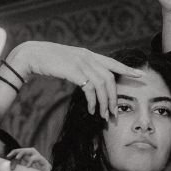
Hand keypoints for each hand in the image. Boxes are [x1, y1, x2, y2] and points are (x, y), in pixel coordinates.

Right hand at [6, 41, 142, 117]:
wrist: (31, 56)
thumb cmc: (47, 61)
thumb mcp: (67, 62)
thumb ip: (80, 68)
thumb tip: (87, 81)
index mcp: (88, 54)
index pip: (112, 62)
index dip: (126, 69)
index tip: (140, 75)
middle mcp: (88, 56)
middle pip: (110, 78)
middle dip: (114, 97)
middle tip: (114, 112)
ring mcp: (82, 63)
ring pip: (103, 85)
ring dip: (105, 103)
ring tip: (103, 116)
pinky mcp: (75, 71)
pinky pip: (90, 89)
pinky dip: (93, 101)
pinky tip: (91, 110)